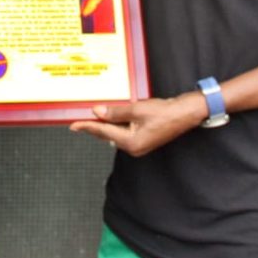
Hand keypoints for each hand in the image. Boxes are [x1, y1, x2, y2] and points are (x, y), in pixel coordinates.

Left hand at [68, 93, 205, 156]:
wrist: (184, 114)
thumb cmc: (164, 112)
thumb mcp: (136, 110)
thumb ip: (115, 112)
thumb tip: (97, 112)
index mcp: (130, 142)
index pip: (103, 132)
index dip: (87, 126)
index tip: (73, 125)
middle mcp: (133, 147)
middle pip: (107, 135)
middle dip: (93, 127)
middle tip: (79, 119)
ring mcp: (138, 145)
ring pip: (114, 134)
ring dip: (104, 125)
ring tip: (91, 116)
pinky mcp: (142, 140)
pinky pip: (123, 133)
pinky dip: (115, 125)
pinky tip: (110, 116)